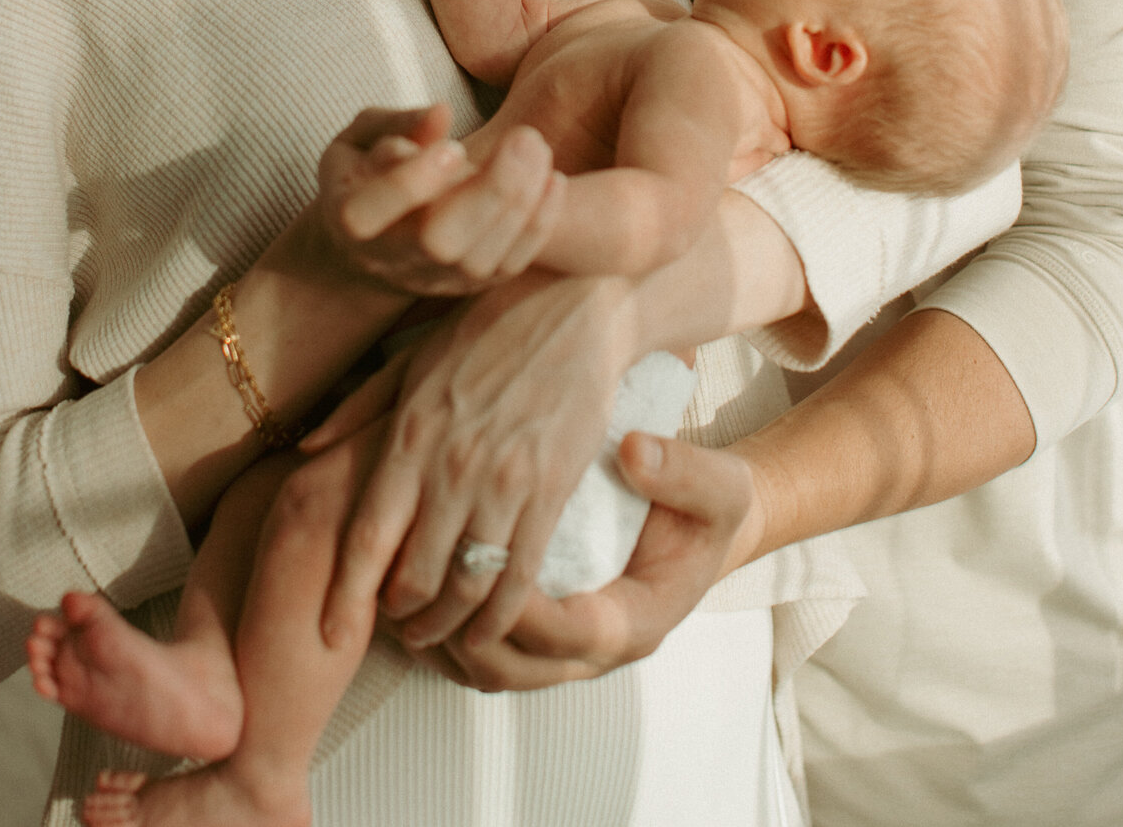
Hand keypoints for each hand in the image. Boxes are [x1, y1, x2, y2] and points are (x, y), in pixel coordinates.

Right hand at [309, 105, 565, 296]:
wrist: (375, 243)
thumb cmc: (367, 171)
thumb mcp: (363, 136)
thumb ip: (395, 123)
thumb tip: (441, 113)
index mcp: (349, 217)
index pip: (369, 214)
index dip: (411, 182)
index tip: (453, 146)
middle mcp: (390, 258)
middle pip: (439, 243)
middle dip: (490, 191)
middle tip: (524, 137)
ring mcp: (436, 278)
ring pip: (482, 258)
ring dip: (522, 201)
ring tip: (536, 146)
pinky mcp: (473, 285)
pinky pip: (512, 264)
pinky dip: (540, 223)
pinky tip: (553, 178)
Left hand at [318, 270, 638, 647]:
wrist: (576, 304)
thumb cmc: (489, 325)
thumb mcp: (414, 356)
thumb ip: (359, 407)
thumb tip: (303, 447)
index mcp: (411, 434)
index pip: (366, 536)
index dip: (346, 595)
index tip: (331, 633)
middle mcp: (451, 466)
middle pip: (414, 574)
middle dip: (399, 617)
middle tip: (395, 630)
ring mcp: (504, 482)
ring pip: (467, 583)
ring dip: (447, 624)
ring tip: (435, 635)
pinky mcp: (552, 489)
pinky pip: (522, 572)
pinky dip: (501, 614)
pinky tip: (489, 629)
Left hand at [410, 431, 761, 691]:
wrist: (706, 524)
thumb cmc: (709, 508)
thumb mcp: (718, 485)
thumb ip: (683, 472)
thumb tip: (635, 452)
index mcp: (636, 622)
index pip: (570, 634)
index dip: (522, 607)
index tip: (483, 558)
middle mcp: (594, 651)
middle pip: (511, 670)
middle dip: (459, 630)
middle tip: (419, 574)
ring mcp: (562, 650)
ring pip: (485, 670)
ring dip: (441, 635)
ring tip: (404, 581)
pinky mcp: (538, 634)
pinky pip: (481, 651)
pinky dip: (446, 628)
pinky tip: (417, 583)